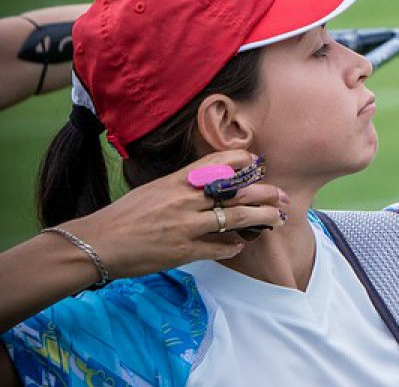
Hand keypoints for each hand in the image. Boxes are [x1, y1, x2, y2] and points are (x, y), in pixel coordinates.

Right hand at [58, 150, 288, 279]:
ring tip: (277, 220)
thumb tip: (209, 181)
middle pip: (237, 192)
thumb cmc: (124, 215)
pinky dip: (234, 246)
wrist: (98, 243)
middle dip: (266, 194)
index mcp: (178, 181)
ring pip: (235, 218)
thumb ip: (182, 184)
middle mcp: (185, 200)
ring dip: (262, 219)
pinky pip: (219, 247)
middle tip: (283, 197)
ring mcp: (186, 226)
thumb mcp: (154, 189)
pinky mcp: (184, 251)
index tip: (257, 166)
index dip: (243, 163)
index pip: (219, 163)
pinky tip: (241, 245)